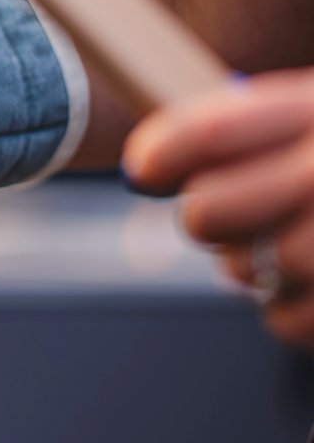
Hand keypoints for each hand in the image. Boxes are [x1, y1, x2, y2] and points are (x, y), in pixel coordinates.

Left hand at [123, 72, 313, 345]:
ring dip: (252, 265)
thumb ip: (274, 123)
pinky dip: (288, 310)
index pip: (216, 129)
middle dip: (207, 217)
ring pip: (248, 268)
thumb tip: (171, 159)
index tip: (145, 166)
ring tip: (288, 247)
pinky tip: (312, 285)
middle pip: (211, 209)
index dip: (165, 150)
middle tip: (220, 214)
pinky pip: (286, 319)